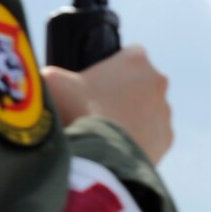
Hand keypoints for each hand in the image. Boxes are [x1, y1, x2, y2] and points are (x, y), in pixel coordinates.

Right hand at [42, 45, 172, 164]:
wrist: (99, 158)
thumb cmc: (75, 113)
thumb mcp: (51, 82)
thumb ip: (50, 73)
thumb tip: (43, 79)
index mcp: (135, 59)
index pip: (128, 53)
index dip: (111, 68)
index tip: (96, 84)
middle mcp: (157, 81)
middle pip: (140, 82)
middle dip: (124, 93)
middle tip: (99, 110)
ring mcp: (164, 111)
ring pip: (149, 109)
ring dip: (134, 117)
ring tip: (108, 132)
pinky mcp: (167, 138)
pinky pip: (153, 136)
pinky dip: (139, 140)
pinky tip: (120, 148)